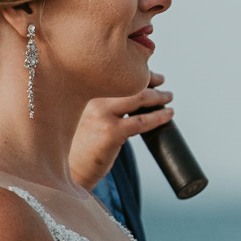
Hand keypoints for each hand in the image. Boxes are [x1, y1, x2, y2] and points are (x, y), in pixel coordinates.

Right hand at [68, 73, 172, 189]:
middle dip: (151, 81)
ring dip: (158, 96)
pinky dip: (159, 116)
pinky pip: (141, 121)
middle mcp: (93, 98)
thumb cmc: (84, 142)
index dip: (139, 73)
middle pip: (130, 83)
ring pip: (139, 98)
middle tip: (164, 84)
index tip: (154, 76)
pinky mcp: (110, 132)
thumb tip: (136, 95)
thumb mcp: (91, 115)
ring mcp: (101, 114)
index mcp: (88, 91)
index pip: (118, 75)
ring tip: (169, 97)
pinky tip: (168, 114)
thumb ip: (106, 104)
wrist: (71, 167)